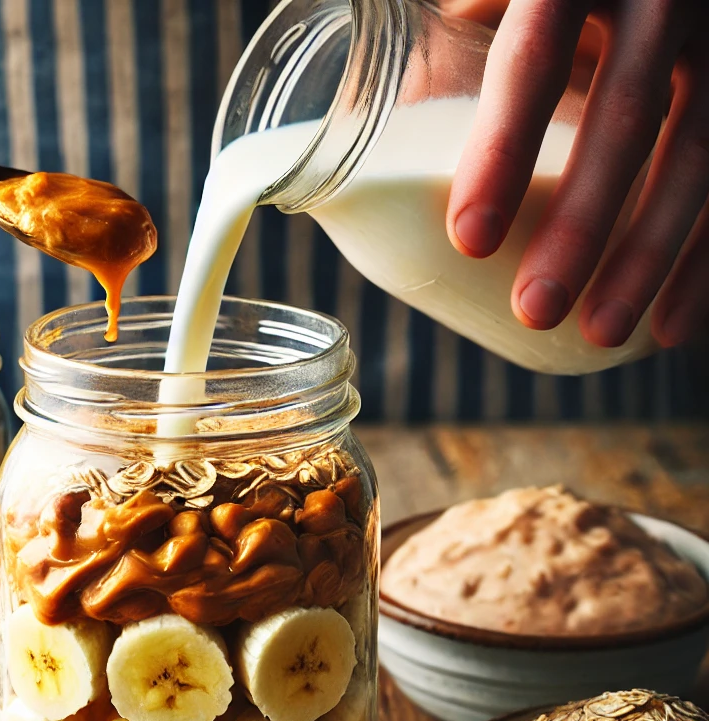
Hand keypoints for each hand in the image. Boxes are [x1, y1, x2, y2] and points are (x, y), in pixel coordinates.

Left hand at [445, 0, 708, 349]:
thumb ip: (458, 26)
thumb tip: (398, 101)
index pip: (533, 58)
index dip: (503, 150)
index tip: (470, 240)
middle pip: (627, 116)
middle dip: (582, 224)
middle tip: (538, 308)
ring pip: (699, 150)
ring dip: (652, 255)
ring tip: (603, 332)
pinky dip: (706, 258)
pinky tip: (673, 324)